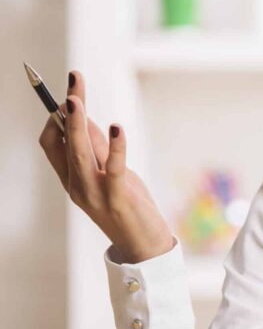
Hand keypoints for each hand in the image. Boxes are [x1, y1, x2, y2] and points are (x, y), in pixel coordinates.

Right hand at [38, 70, 174, 263]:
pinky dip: (115, 146)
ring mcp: (94, 193)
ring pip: (80, 152)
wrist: (144, 247)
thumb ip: (99, 150)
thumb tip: (85, 117)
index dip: (56, 117)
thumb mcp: (112, 174)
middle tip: (73, 81)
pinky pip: (113, 168)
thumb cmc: (129, 207)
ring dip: (76, 124)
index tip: (67, 93)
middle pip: (64, 141)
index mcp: (71, 179)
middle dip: (67, 110)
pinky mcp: (117, 197)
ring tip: (75, 99)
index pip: (52, 143)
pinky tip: (116, 128)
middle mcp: (76, 185)